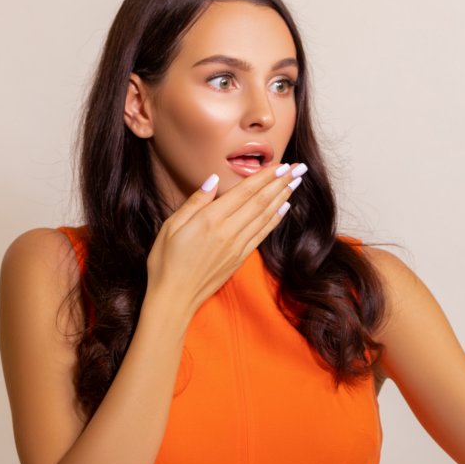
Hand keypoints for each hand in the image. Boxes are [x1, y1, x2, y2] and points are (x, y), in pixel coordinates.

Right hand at [145, 163, 305, 321]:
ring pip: (265, 216)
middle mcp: (228, 231)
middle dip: (281, 183)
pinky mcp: (240, 258)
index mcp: (209, 219)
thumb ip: (195, 201)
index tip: (281, 165)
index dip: (265, 177)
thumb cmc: (165, 261)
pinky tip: (285, 208)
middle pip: (260, 201)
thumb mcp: (171, 226)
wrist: (173, 298)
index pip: (244, 192)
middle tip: (299, 168)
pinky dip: (275, 219)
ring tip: (296, 182)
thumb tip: (213, 179)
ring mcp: (236, 246)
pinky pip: (262, 234)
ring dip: (282, 197)